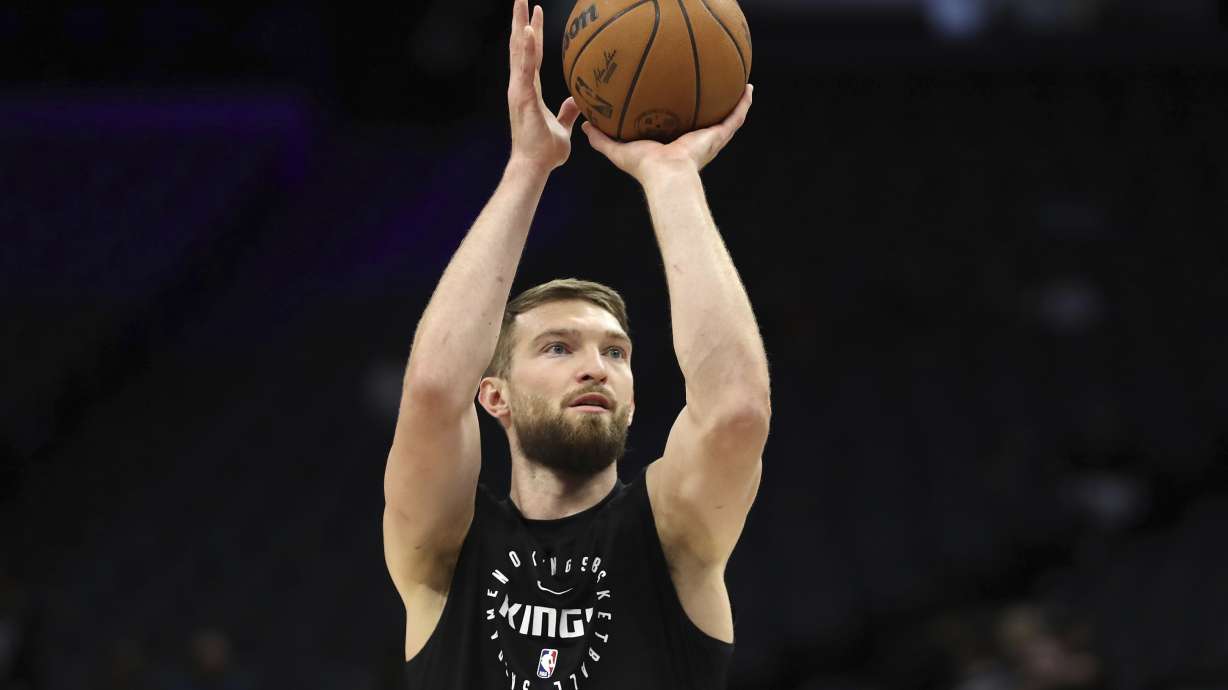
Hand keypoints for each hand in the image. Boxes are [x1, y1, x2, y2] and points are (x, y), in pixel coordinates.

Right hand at [508, 0, 581, 173]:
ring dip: (519, 25)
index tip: (535, 14)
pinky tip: (526, 30)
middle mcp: (521, 86)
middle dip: (520, 20)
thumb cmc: (545, 152)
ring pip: (518, 51)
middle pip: (520, 46)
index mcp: (529, 91)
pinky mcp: (522, 97)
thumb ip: (567, 112)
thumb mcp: (562, 128)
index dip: (532, 34)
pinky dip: (525, 48)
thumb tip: (576, 101)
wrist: (535, 167)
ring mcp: (519, 90)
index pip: (531, 56)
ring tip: (521, 2)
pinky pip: (525, 67)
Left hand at [581, 84, 752, 182]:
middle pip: (705, 119)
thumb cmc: (644, 168)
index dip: (680, 113)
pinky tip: (749, 87)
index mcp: (674, 143)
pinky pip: (735, 117)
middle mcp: (694, 140)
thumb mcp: (618, 149)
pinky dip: (743, 104)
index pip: (679, 125)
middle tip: (712, 87)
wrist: (666, 176)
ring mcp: (709, 138)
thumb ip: (602, 138)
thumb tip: (585, 124)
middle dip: (709, 105)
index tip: (680, 98)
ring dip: (734, 102)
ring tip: (740, 84)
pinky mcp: (718, 136)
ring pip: (725, 117)